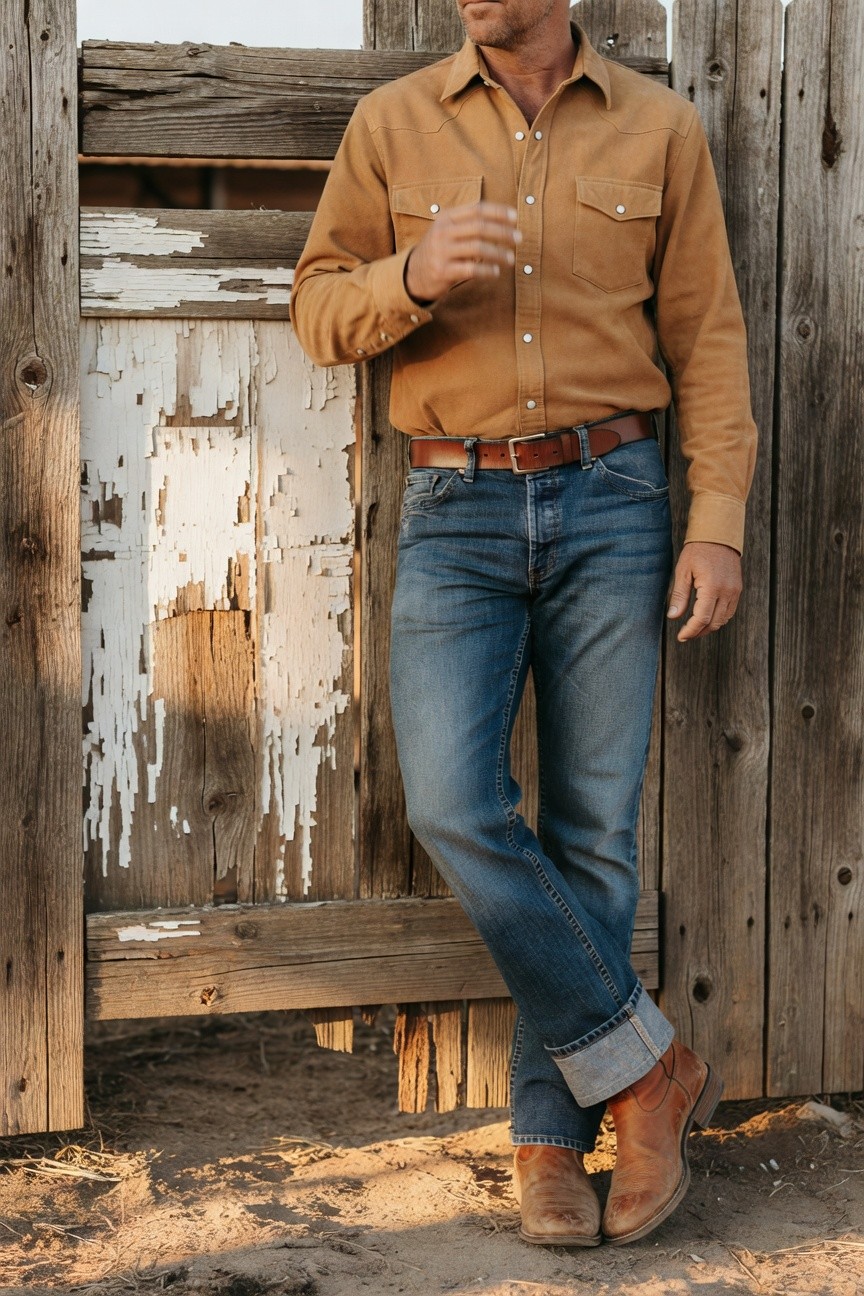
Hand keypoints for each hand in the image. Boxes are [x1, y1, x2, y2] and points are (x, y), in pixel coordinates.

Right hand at [405, 201, 521, 301]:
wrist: (413, 274)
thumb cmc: (439, 251)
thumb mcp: (448, 230)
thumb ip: (469, 223)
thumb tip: (503, 221)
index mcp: (447, 218)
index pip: (477, 209)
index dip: (498, 212)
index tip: (515, 217)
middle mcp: (443, 232)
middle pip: (479, 227)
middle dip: (503, 232)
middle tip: (519, 239)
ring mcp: (441, 252)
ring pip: (477, 248)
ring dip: (498, 254)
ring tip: (510, 259)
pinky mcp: (442, 271)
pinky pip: (470, 269)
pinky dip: (486, 270)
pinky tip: (495, 273)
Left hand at [666, 541, 742, 641]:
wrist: (718, 535)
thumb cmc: (697, 551)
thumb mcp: (683, 571)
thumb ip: (679, 595)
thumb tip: (673, 617)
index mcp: (712, 587)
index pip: (702, 619)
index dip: (690, 631)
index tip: (680, 636)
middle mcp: (727, 591)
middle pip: (714, 623)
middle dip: (699, 632)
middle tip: (685, 635)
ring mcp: (734, 591)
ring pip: (724, 619)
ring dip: (709, 627)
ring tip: (694, 628)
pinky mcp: (737, 589)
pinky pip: (730, 611)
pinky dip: (719, 618)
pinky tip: (707, 618)